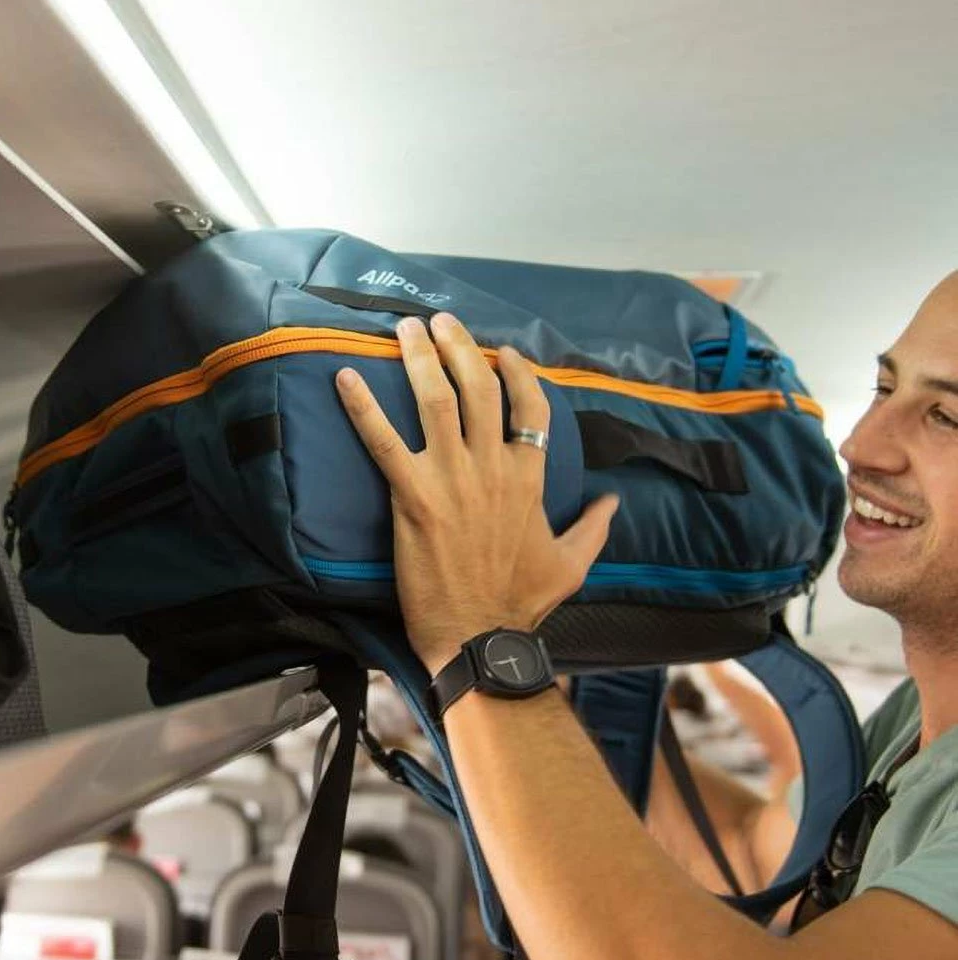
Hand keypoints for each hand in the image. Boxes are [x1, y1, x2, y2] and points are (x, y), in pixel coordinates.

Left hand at [335, 313, 618, 673]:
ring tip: (406, 329)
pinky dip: (363, 407)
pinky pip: (383, 441)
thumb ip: (595, 527)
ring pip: (435, 401)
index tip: (501, 351)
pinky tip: (344, 378)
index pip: (529, 408)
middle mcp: (492, 467)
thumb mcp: (572, 564)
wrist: (481, 638)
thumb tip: (615, 501)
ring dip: (419, 358)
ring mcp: (451, 478)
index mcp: (528, 478)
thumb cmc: (522, 603)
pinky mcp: (412, 497)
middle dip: (461, 347)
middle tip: (442, 321)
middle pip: (479, 389)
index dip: (516, 372)